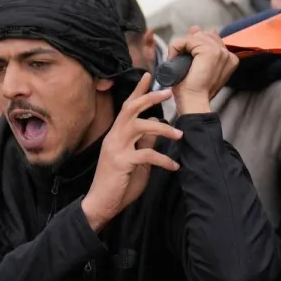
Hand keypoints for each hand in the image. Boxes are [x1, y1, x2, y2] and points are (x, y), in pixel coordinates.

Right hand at [80, 75, 181, 232]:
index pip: (127, 107)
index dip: (138, 91)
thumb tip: (157, 127)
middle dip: (150, 98)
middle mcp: (115, 137)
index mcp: (117, 135)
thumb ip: (144, 143)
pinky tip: (174, 166)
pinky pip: (147, 155)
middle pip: (131, 109)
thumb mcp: (136, 160)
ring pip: (140, 127)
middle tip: (168, 93)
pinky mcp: (122, 163)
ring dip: (163, 129)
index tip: (149, 75)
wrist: (101, 204)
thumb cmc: (119, 182)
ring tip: (180, 134)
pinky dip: (164, 159)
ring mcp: (116, 149)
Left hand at [168, 27, 238, 115]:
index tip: (187, 56)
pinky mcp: (209, 51)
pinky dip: (176, 48)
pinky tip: (176, 60)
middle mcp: (228, 54)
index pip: (211, 37)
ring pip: (195, 37)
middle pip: (204, 34)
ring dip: (182, 47)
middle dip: (190, 44)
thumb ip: (198, 45)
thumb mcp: (196, 64)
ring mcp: (220, 52)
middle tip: (184, 63)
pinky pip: (187, 40)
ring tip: (180, 64)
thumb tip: (196, 28)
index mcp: (229, 58)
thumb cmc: (194, 90)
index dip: (196, 43)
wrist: (194, 101)